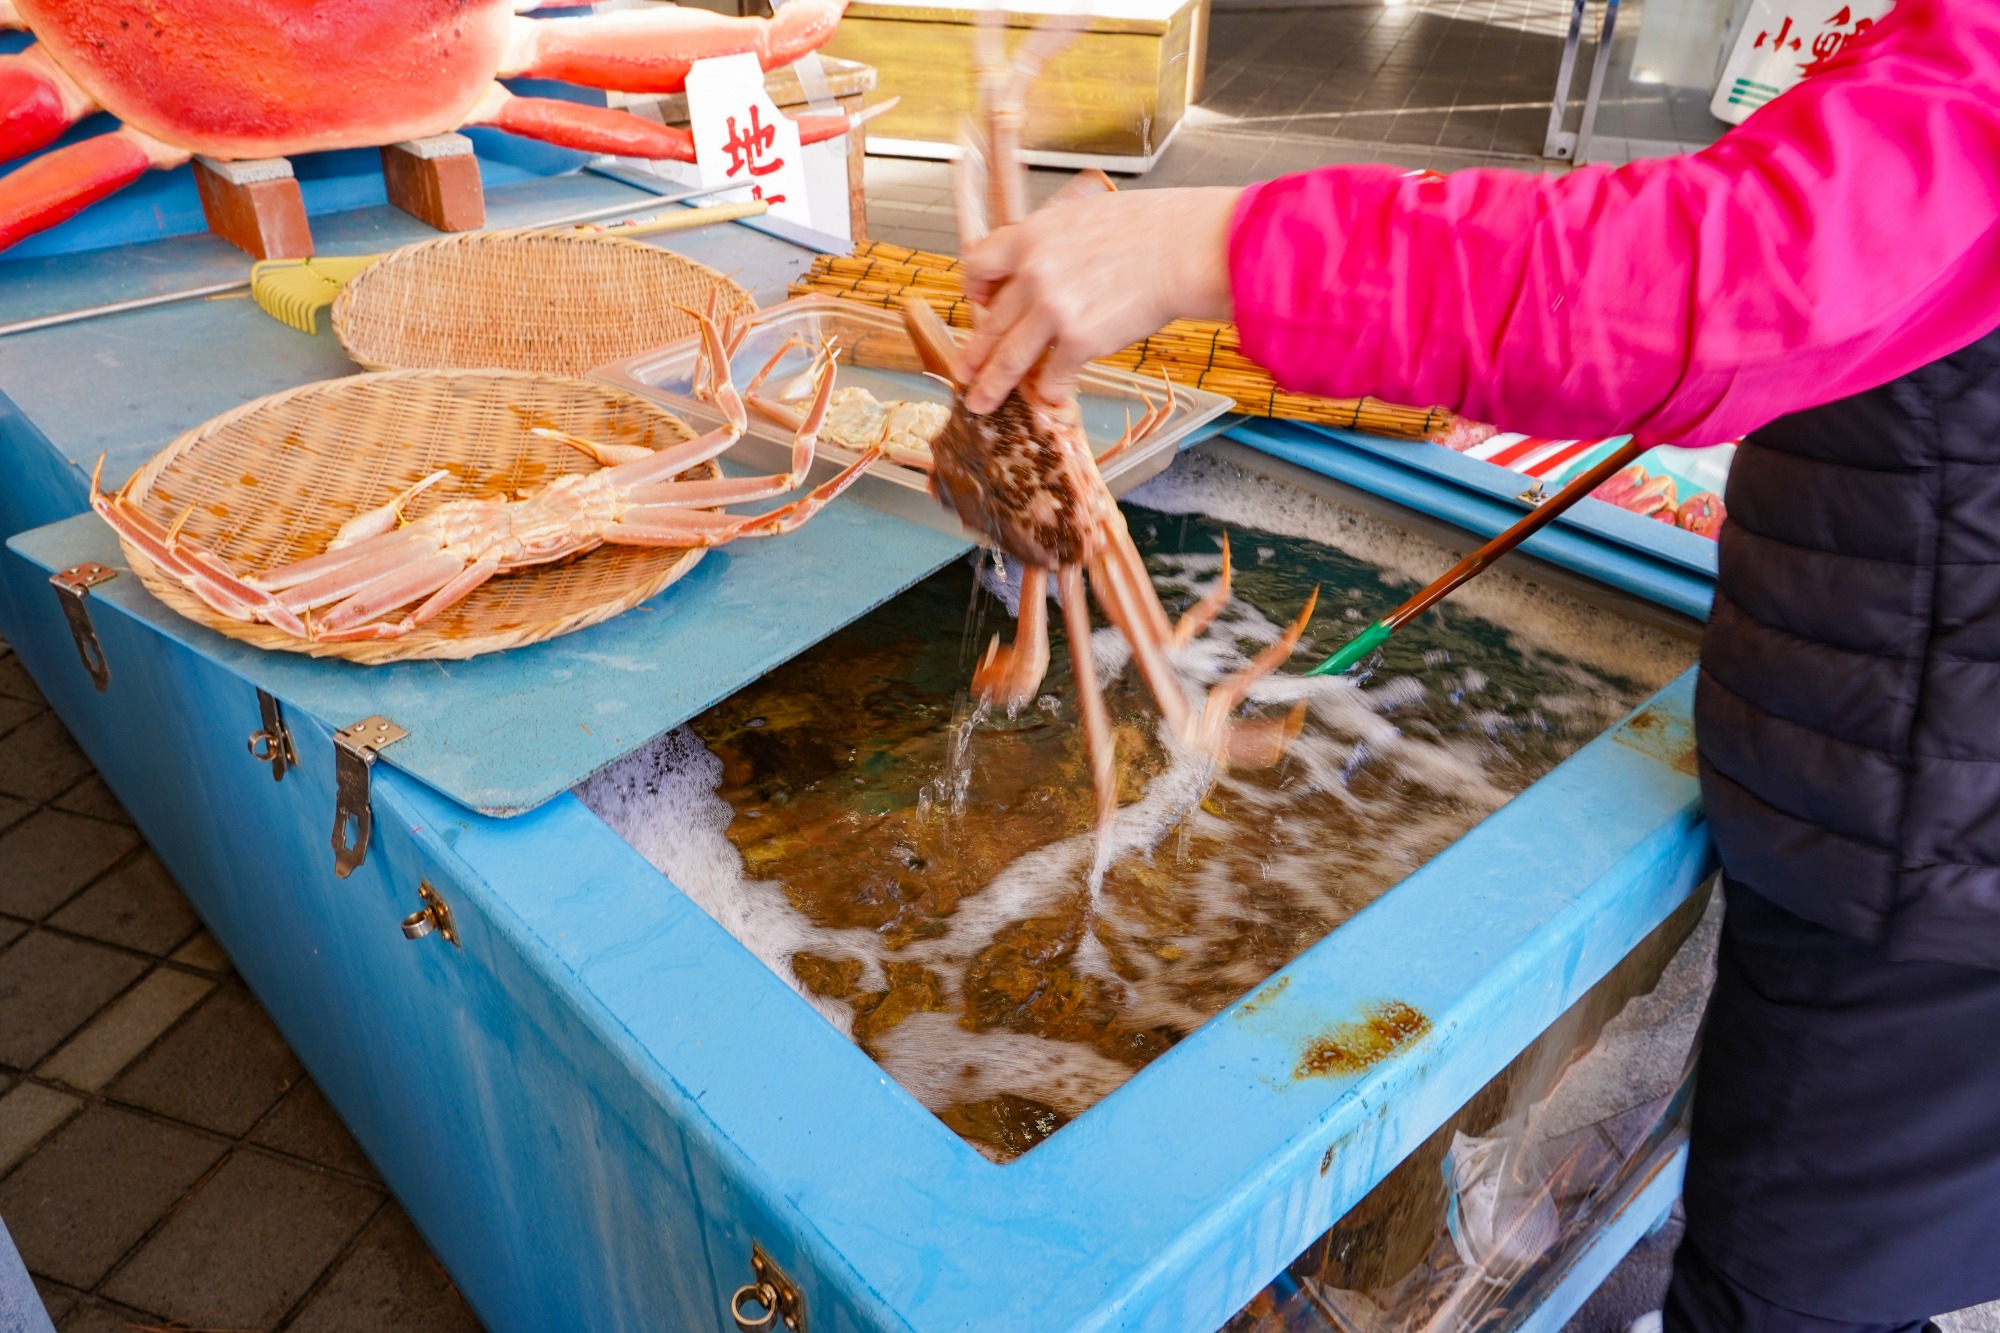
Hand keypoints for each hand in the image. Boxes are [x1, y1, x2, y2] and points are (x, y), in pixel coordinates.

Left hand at [959, 186, 1241, 412]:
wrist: (1185, 248)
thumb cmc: (1152, 228)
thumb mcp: (1085, 216)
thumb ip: (1054, 243)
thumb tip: (1046, 263)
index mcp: (1032, 236)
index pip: (979, 264)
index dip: (976, 290)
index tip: (980, 304)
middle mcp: (1033, 273)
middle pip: (989, 322)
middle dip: (974, 354)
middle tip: (964, 371)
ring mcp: (1052, 309)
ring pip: (1008, 358)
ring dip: (992, 386)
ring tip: (982, 402)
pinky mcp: (1078, 340)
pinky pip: (1052, 377)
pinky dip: (1050, 392)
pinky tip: (1051, 398)